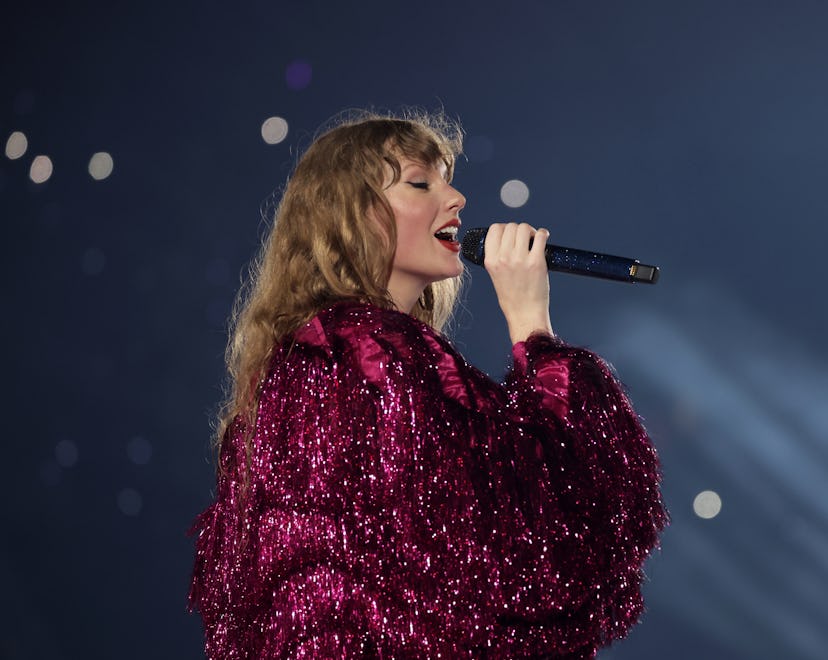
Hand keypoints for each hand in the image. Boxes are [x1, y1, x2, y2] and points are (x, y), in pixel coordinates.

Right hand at [483, 223, 553, 344]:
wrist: (524, 314)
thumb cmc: (512, 298)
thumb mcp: (495, 276)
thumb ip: (497, 257)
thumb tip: (507, 240)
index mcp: (491, 261)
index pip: (494, 230)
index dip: (503, 228)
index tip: (510, 233)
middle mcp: (504, 258)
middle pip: (510, 226)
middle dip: (518, 229)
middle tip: (525, 237)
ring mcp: (520, 260)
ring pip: (524, 228)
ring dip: (530, 230)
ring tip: (533, 239)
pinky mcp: (537, 262)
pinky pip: (540, 236)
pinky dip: (543, 234)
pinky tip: (543, 238)